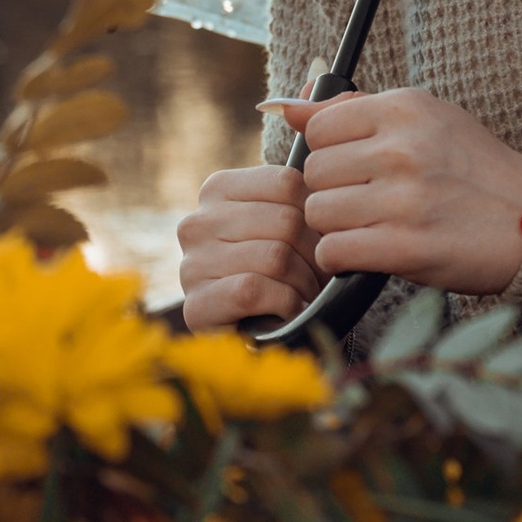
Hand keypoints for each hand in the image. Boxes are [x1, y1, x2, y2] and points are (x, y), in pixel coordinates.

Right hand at [177, 163, 322, 335]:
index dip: (317, 216)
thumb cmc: (277, 275)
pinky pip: (254, 290)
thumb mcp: (284, 228)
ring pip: (274, 257)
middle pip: (285, 221)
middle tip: (320, 277)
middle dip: (315, 255)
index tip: (322, 241)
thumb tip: (330, 187)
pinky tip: (290, 311)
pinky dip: (285, 304)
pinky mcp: (196, 305)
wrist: (255, 338)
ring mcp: (191, 264)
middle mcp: (197, 222)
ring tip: (306, 295)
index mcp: (218, 189)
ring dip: (304, 284)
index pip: (287, 182)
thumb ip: (298, 202)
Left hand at [282, 85, 521, 297]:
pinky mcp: (407, 248)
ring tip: (369, 226)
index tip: (355, 167)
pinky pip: (334, 251)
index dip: (330, 152)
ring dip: (335, 227)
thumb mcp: (423, 119)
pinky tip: (368, 252)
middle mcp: (402, 149)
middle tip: (364, 201)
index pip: (319, 128)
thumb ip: (352, 110)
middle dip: (331, 191)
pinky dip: (342, 258)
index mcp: (405, 110)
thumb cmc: (472, 169)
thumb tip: (284, 107)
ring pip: (318, 213)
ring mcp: (404, 200)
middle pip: (313, 172)